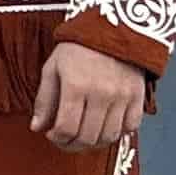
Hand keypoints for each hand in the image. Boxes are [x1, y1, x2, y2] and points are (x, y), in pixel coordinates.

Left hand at [29, 40, 148, 152]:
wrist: (113, 29)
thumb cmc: (78, 48)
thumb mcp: (52, 68)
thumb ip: (45, 100)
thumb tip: (37, 127)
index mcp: (76, 86)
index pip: (66, 128)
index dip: (56, 138)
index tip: (52, 134)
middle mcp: (101, 94)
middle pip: (88, 137)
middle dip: (72, 145)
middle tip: (65, 140)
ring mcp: (122, 97)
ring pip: (109, 136)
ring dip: (94, 143)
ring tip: (83, 136)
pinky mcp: (138, 96)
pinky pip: (130, 127)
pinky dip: (118, 133)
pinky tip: (105, 126)